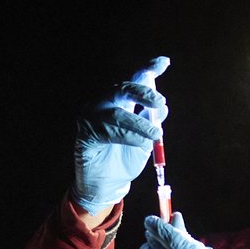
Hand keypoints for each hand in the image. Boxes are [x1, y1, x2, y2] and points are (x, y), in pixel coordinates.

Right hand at [72, 56, 170, 217]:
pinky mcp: (85, 134)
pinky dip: (127, 136)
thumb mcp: (146, 140)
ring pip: (117, 113)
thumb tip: (162, 108)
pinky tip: (139, 142)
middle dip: (143, 93)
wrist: (108, 186)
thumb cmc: (125, 160)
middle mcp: (105, 105)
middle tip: (160, 103)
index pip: (135, 80)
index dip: (149, 69)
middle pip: (122, 88)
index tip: (164, 62)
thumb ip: (152, 123)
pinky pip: (109, 132)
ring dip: (139, 123)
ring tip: (155, 134)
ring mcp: (92, 118)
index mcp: (122, 102)